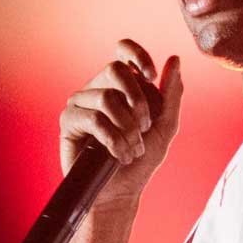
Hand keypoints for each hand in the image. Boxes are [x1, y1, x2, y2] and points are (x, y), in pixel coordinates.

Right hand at [59, 40, 183, 211]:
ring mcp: (81, 102)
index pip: (124, 50)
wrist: (120, 192)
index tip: (152, 76)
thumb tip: (174, 59)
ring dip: (127, 128)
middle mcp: (100, 87)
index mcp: (123, 84)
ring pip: (107, 97)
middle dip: (137, 100)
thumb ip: (171, 94)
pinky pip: (93, 119)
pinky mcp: (68, 120)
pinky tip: (119, 155)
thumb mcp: (166, 126)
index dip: (138, 55)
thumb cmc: (141, 159)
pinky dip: (113, 140)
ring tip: (133, 149)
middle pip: (116, 69)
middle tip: (144, 127)